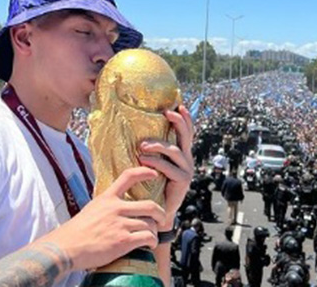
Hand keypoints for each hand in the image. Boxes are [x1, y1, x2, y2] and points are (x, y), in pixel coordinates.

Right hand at [42, 167, 165, 271]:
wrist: (65, 247)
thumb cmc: (76, 232)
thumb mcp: (91, 210)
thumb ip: (106, 207)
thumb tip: (118, 209)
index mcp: (107, 198)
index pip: (128, 176)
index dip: (145, 172)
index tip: (155, 173)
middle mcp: (115, 208)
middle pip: (149, 205)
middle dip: (160, 213)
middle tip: (161, 218)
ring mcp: (120, 224)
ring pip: (150, 224)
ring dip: (154, 231)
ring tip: (151, 236)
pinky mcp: (122, 241)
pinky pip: (147, 238)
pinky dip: (152, 241)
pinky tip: (149, 244)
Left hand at [138, 105, 193, 228]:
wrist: (157, 211)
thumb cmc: (151, 186)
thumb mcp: (152, 165)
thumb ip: (148, 150)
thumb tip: (130, 134)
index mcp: (181, 153)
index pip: (186, 132)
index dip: (185, 118)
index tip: (179, 104)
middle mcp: (186, 159)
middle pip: (185, 136)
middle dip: (178, 122)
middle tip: (167, 113)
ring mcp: (186, 170)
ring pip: (174, 151)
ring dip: (158, 145)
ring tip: (142, 145)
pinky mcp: (183, 181)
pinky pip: (169, 167)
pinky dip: (155, 162)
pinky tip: (143, 160)